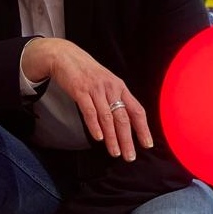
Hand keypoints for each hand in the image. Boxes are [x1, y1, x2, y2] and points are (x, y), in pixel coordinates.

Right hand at [22, 37, 152, 159]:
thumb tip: (124, 122)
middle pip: (123, 118)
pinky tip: (99, 138)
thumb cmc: (87, 73)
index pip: (136, 110)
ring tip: (115, 152)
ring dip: (112, 138)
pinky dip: (95, 126)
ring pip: (107, 118)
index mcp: (120, 87)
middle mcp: (111, 88)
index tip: (147, 144)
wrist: (66, 57)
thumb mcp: (106, 83)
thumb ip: (115, 99)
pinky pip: (90, 111)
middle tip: (129, 156)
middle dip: (127, 139)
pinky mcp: (80, 91)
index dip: (143, 128)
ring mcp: (96, 90)